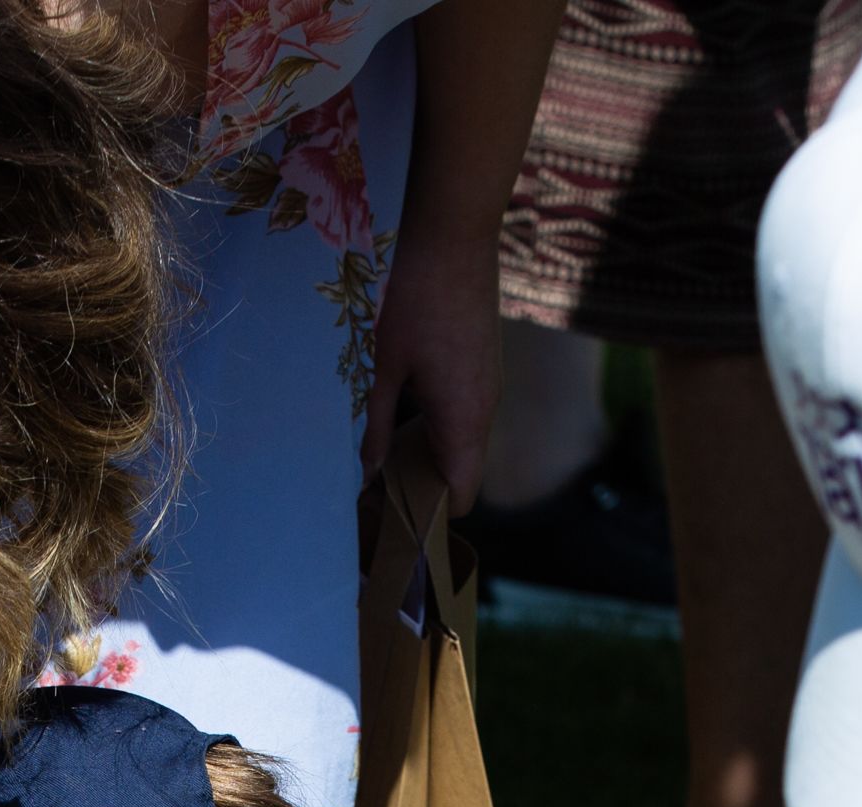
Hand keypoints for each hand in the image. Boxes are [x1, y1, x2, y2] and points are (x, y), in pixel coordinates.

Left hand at [363, 221, 504, 511]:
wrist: (455, 239)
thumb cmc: (415, 302)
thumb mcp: (385, 368)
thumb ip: (379, 424)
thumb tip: (370, 470)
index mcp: (463, 421)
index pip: (461, 495)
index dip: (431, 512)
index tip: (394, 511)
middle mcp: (486, 410)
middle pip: (463, 472)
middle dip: (426, 483)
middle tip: (380, 479)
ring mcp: (491, 386)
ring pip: (466, 441)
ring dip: (433, 449)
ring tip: (389, 444)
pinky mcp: (487, 365)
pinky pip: (469, 412)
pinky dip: (443, 422)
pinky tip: (409, 404)